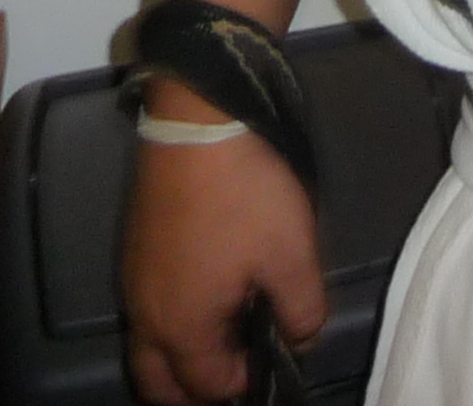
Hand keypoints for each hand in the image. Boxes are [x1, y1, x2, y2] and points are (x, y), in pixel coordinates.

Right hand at [123, 122, 324, 404]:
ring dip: (182, 356)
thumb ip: (301, 310)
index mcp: (182, 329)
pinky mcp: (134, 254)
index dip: (243, 382)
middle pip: (160, 383)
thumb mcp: (292, 255)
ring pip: (148, 349)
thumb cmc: (248, 196)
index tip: (272, 358)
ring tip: (231, 330)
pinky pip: (146, 313)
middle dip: (197, 387)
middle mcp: (146, 318)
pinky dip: (172, 323)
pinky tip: (210, 292)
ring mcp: (133, 285)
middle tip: (242, 363)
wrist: (197, 129)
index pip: (207, 386)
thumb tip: (301, 342)